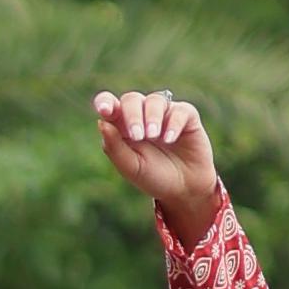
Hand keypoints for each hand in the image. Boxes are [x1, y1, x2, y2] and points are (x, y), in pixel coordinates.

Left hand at [93, 89, 221, 248]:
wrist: (184, 189)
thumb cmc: (153, 177)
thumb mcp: (131, 166)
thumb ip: (114, 146)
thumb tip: (101, 122)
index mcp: (121, 125)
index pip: (109, 104)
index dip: (104, 102)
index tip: (105, 111)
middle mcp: (142, 114)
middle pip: (131, 99)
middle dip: (132, 115)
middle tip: (138, 136)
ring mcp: (164, 113)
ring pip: (155, 100)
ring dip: (152, 117)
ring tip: (154, 135)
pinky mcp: (186, 116)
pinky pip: (179, 110)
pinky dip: (173, 123)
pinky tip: (170, 139)